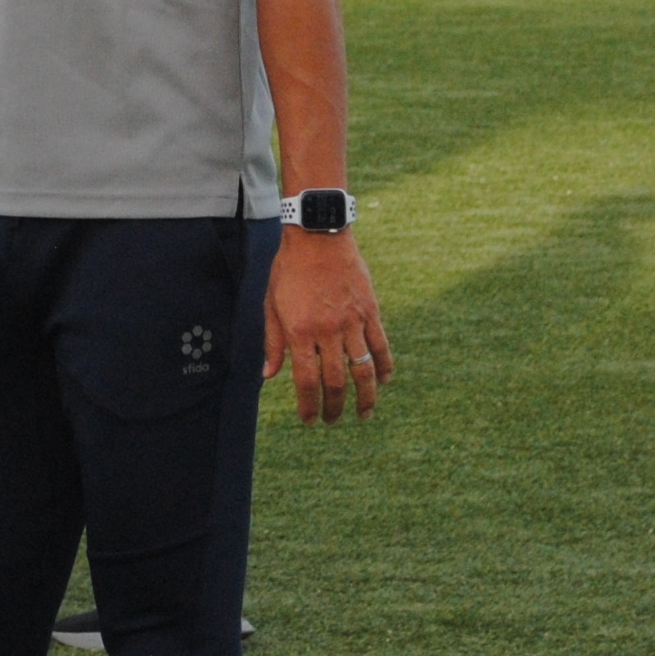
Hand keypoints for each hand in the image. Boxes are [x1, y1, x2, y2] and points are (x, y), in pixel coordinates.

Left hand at [264, 228, 391, 423]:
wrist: (318, 234)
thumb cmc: (289, 268)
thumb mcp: (271, 303)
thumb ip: (273, 341)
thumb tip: (269, 375)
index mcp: (299, 331)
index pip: (305, 380)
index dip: (308, 405)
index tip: (309, 420)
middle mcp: (327, 331)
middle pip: (336, 382)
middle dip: (334, 407)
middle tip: (332, 421)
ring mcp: (351, 321)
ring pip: (363, 369)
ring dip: (365, 397)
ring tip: (364, 414)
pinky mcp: (370, 310)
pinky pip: (381, 345)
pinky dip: (384, 366)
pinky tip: (384, 381)